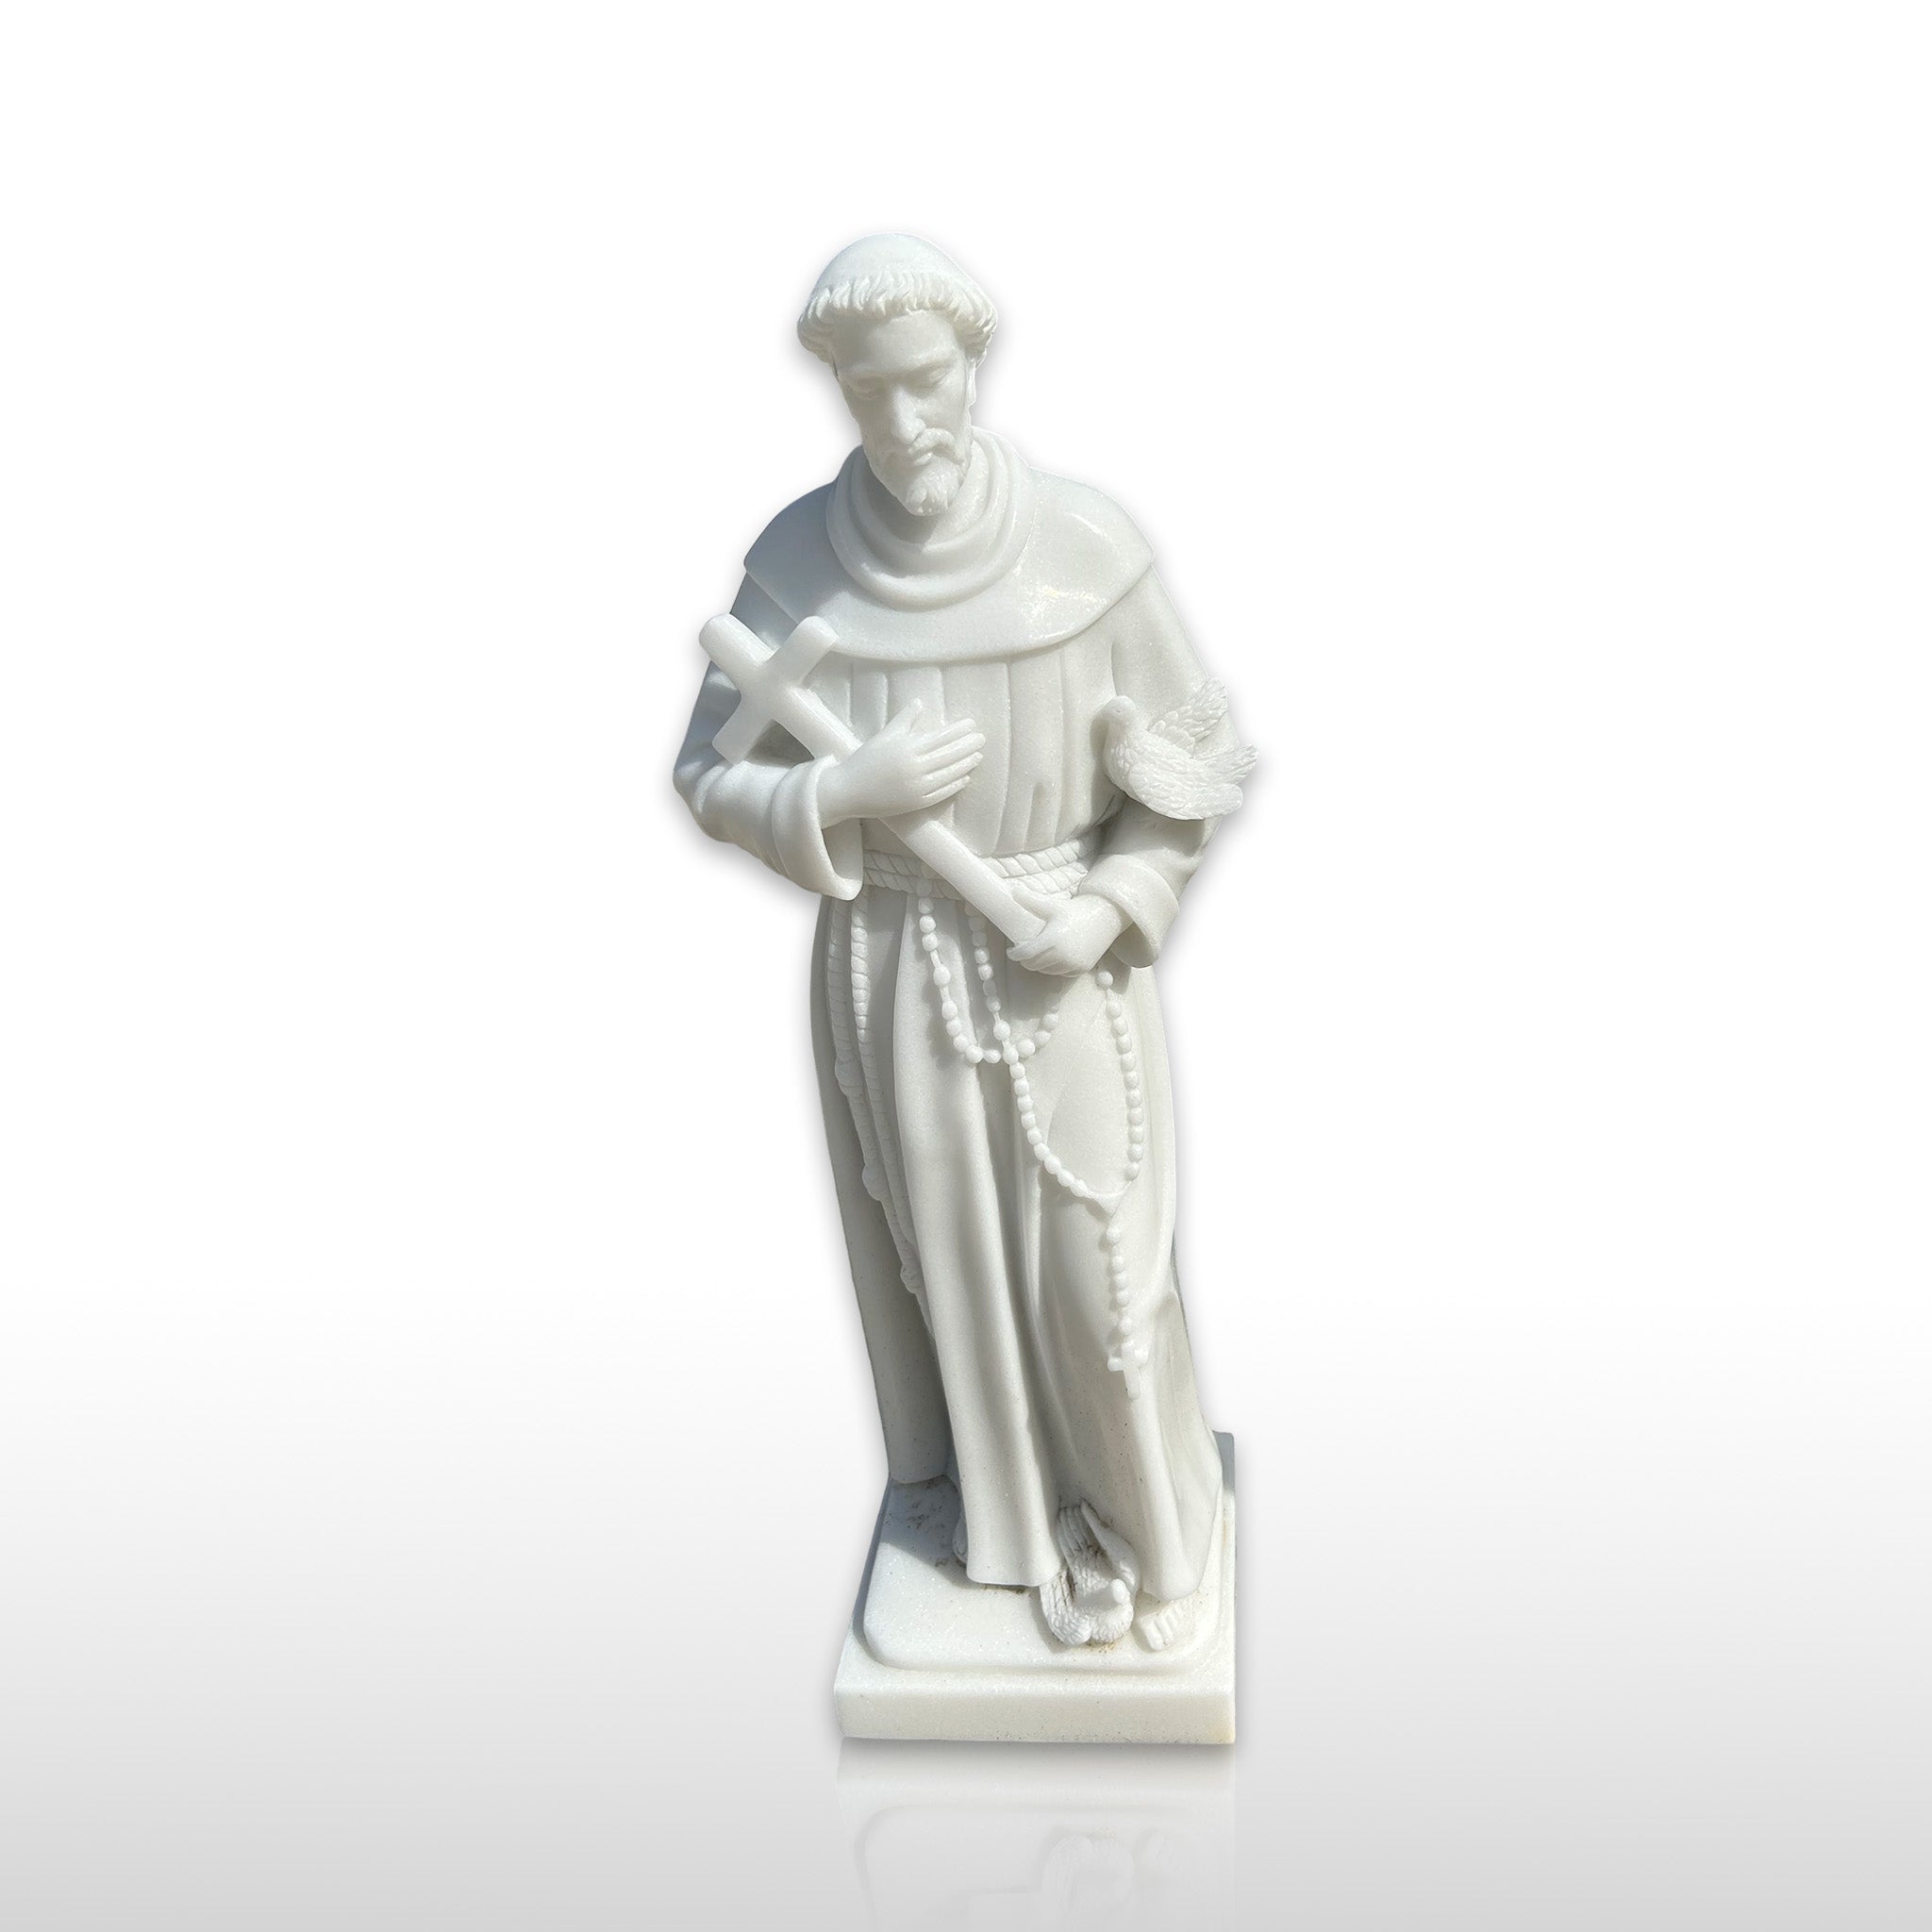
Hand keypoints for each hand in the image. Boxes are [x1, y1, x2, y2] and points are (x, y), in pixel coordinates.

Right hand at [819, 702, 984, 825]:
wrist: (848, 791)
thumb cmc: (865, 760)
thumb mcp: (884, 736)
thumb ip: (904, 720)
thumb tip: (920, 702)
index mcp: (907, 748)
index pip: (940, 737)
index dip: (958, 730)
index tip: (971, 724)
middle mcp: (914, 768)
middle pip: (949, 755)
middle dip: (967, 745)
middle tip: (981, 738)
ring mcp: (916, 788)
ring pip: (949, 774)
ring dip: (966, 764)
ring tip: (978, 755)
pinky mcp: (916, 804)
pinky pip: (942, 793)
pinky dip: (955, 784)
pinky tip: (965, 777)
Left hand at [1007, 892, 1127, 976]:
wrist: (1104, 917)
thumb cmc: (1074, 910)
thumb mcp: (1052, 905)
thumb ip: (1030, 900)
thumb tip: (1013, 890)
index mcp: (1052, 938)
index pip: (1026, 954)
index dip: (1015, 954)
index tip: (1012, 951)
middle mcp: (1062, 954)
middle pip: (1033, 965)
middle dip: (1026, 959)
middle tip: (1027, 950)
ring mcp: (1073, 964)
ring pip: (1046, 971)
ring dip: (1041, 964)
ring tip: (1042, 952)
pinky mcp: (1081, 969)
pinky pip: (1061, 973)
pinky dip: (1056, 967)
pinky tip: (1056, 956)